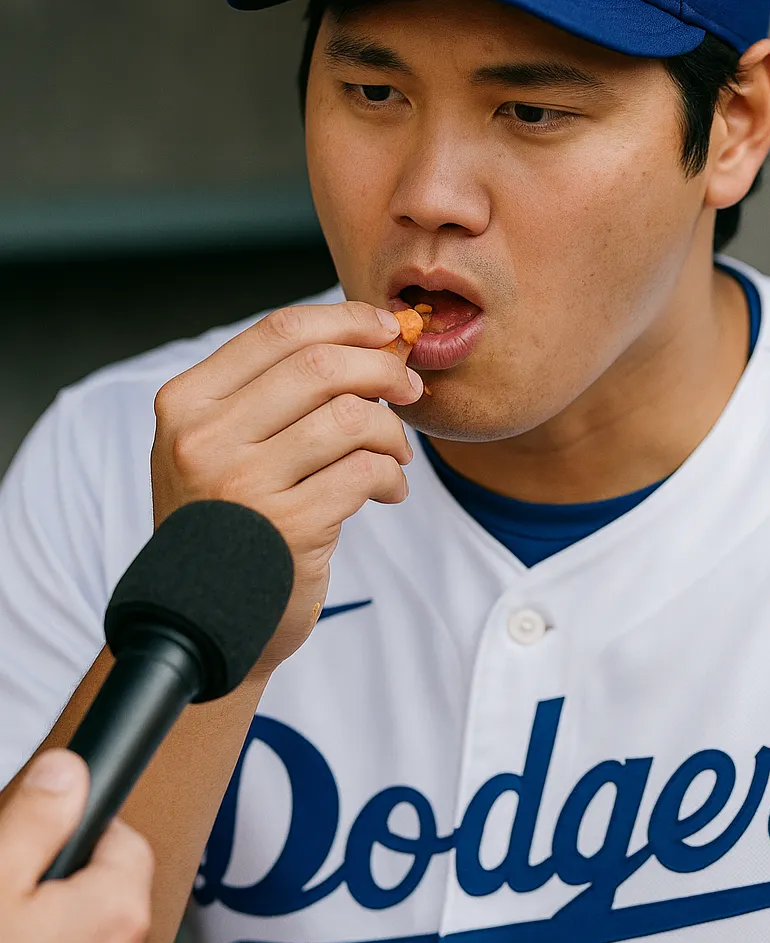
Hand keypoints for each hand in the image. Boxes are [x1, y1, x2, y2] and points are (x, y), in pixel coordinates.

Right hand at [150, 302, 421, 677]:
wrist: (201, 621)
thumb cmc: (226, 520)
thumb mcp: (218, 445)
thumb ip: (272, 392)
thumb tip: (371, 339)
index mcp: (186, 402)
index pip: (279, 332)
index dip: (345, 321)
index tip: (385, 330)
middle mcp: (204, 438)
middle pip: (320, 367)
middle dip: (381, 370)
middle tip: (409, 389)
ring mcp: (243, 484)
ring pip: (350, 418)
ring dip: (391, 430)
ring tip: (396, 452)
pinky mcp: (288, 528)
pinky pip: (365, 472)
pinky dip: (391, 476)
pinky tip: (388, 490)